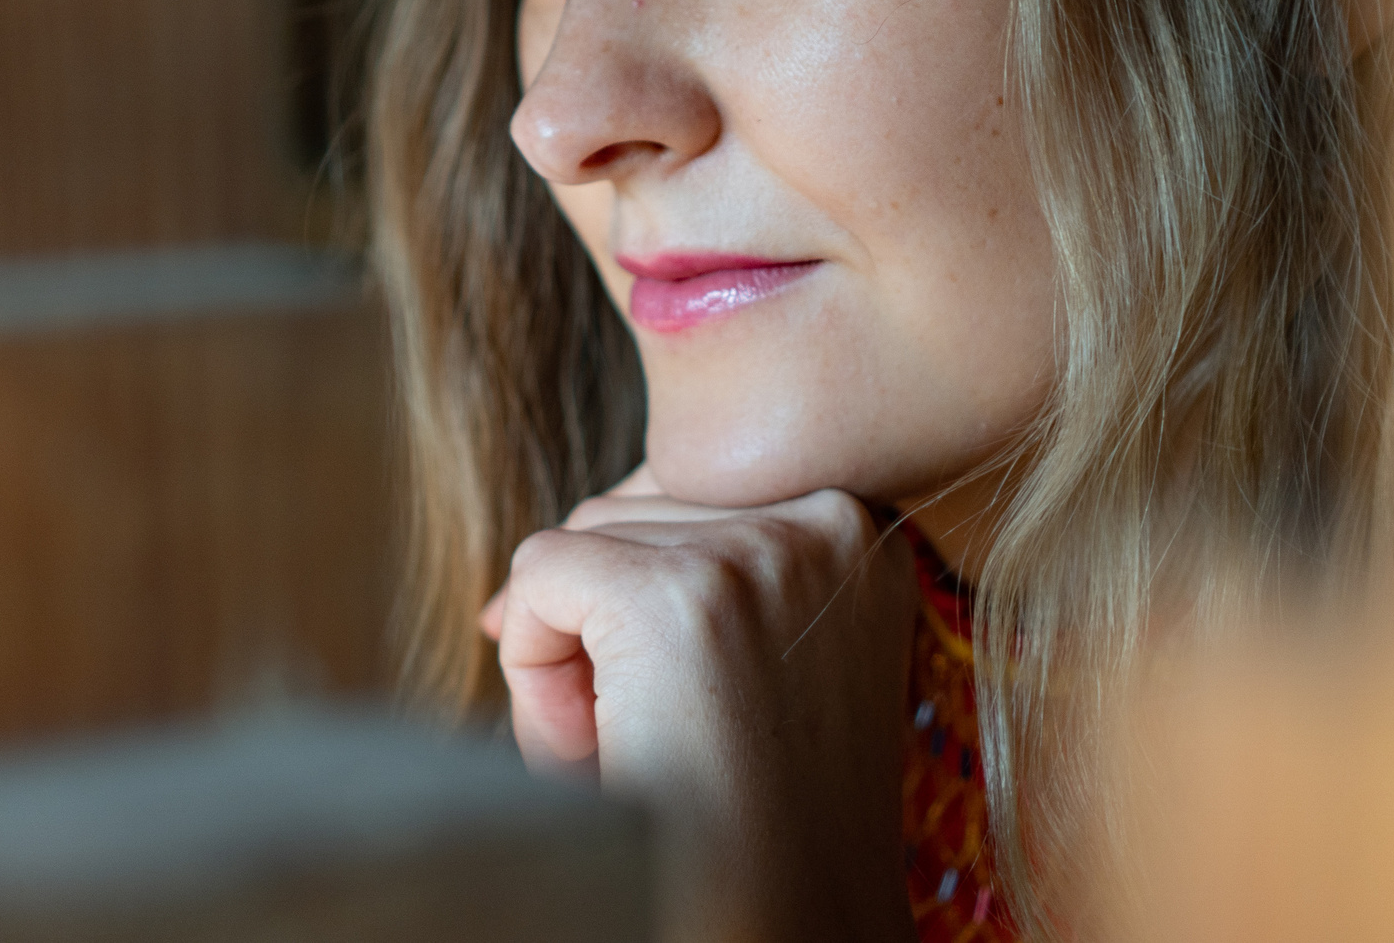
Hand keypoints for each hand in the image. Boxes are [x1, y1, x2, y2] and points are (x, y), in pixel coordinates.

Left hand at [480, 467, 918, 942]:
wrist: (794, 928)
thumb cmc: (763, 822)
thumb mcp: (760, 664)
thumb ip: (687, 574)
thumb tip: (543, 566)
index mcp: (862, 530)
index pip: (691, 494)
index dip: (632, 592)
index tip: (633, 680)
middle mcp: (830, 519)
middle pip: (631, 512)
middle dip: (602, 620)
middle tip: (643, 740)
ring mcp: (757, 553)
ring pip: (581, 540)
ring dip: (574, 647)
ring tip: (638, 747)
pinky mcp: (677, 598)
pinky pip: (541, 573)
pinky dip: (531, 660)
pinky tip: (597, 744)